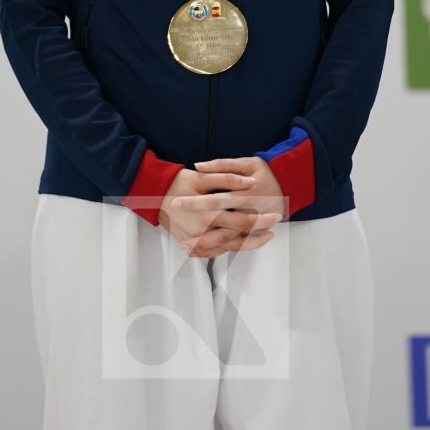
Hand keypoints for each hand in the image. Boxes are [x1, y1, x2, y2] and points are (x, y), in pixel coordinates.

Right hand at [159, 164, 283, 257]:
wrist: (154, 195)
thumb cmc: (180, 183)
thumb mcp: (203, 177)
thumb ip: (228, 179)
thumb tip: (250, 183)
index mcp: (208, 214)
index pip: (241, 221)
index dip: (261, 220)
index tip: (275, 216)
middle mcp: (202, 231)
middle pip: (237, 238)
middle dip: (258, 234)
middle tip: (273, 229)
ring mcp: (195, 242)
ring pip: (226, 248)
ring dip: (246, 244)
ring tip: (263, 238)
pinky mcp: (189, 245)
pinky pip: (213, 252)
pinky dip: (228, 248)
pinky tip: (239, 241)